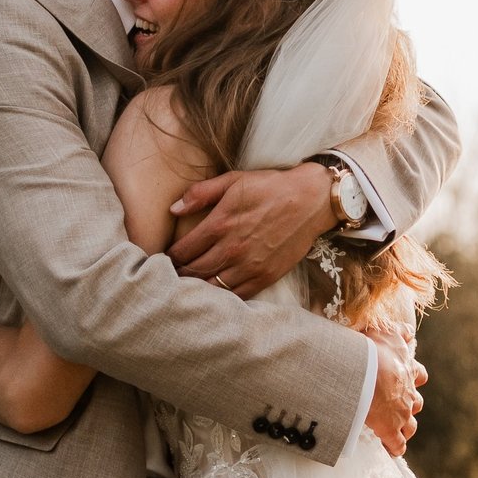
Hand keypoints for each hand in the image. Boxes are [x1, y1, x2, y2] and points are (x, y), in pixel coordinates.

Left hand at [167, 162, 330, 297]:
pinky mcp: (266, 277)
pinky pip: (236, 295)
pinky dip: (222, 296)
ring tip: (189, 284)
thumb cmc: (271, 187)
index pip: (183, 250)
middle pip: (193, 271)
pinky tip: (215, 291)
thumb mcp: (234, 180)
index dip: (170, 256)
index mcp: (221, 223)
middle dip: (178, 274)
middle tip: (171, 274)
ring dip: (196, 287)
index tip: (166, 257)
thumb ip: (201, 193)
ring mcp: (250, 265)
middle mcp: (232, 248)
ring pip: (212, 286)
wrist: (311, 200)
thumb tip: (173, 209)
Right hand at [364, 333, 422, 456]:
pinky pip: (397, 444)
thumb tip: (408, 331)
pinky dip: (396, 448)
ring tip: (398, 430)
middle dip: (410, 405)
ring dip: (405, 427)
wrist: (367, 372)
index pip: (419, 374)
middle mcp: (409, 392)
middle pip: (417, 402)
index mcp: (408, 369)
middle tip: (399, 406)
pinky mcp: (391, 430)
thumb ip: (397, 332)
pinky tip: (392, 451)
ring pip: (411, 425)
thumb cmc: (371, 350)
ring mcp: (402, 413)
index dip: (416, 378)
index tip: (411, 379)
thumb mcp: (386, 333)